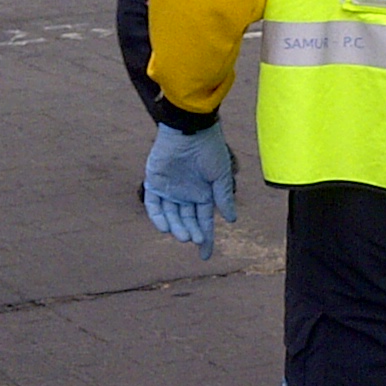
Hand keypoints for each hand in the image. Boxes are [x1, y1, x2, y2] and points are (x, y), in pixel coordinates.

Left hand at [144, 122, 236, 259]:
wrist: (189, 129)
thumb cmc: (209, 149)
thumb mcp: (221, 175)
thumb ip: (224, 197)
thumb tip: (232, 220)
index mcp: (203, 193)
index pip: (204, 221)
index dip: (206, 239)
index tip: (205, 256)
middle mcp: (186, 194)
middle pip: (187, 221)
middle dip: (191, 233)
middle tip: (195, 239)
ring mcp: (170, 189)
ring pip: (171, 216)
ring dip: (176, 227)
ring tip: (183, 235)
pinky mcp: (154, 181)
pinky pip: (153, 204)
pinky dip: (157, 217)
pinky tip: (165, 226)